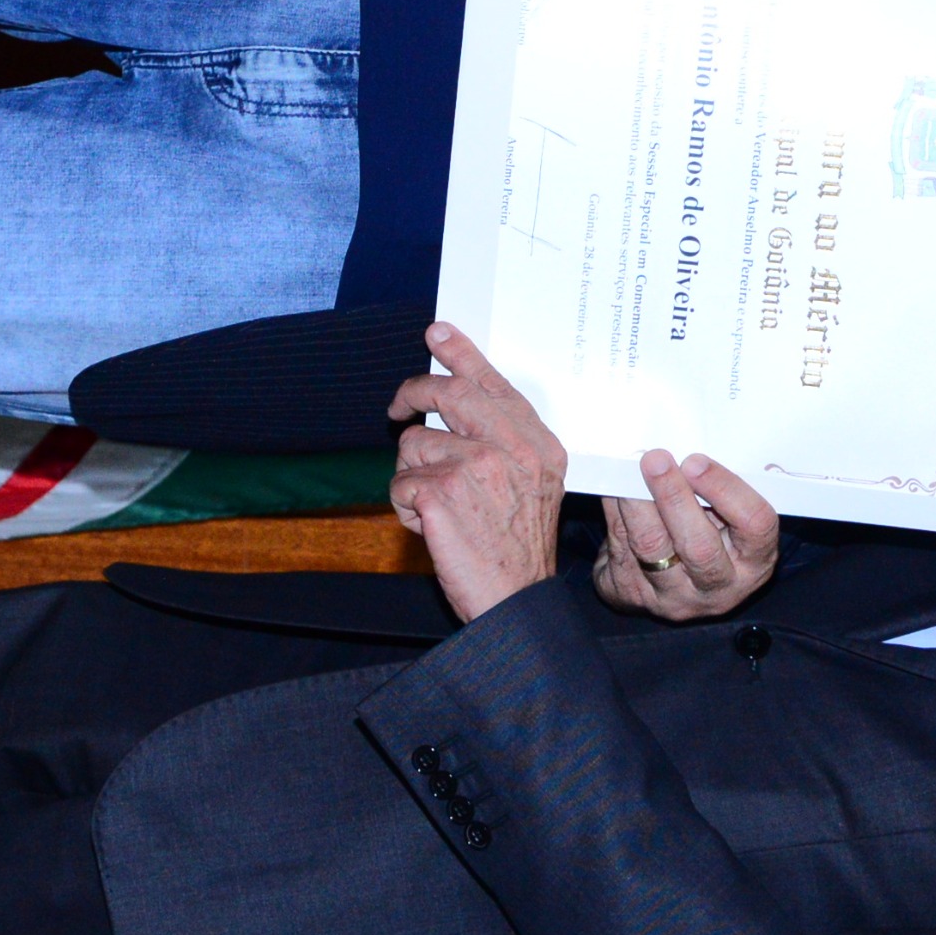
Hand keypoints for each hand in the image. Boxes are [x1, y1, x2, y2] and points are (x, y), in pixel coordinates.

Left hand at [387, 324, 568, 622]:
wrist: (516, 602)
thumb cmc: (517, 547)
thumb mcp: (535, 486)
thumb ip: (505, 443)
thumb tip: (453, 400)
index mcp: (537, 444)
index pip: (494, 384)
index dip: (462, 354)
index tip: (438, 332)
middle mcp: (511, 448)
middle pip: (447, 394)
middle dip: (414, 392)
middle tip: (398, 406)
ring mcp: (475, 468)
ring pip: (414, 444)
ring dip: (412, 475)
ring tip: (437, 508)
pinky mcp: (439, 493)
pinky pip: (399, 483)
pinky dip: (404, 508)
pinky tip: (429, 528)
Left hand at [592, 451, 780, 620]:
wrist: (666, 581)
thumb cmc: (706, 535)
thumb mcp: (727, 520)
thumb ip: (718, 493)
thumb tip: (686, 449)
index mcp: (754, 562)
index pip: (755, 525)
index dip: (726, 489)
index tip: (695, 461)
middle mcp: (718, 587)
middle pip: (700, 547)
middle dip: (674, 497)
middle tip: (656, 460)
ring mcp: (674, 597)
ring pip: (651, 547)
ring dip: (636, 502)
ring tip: (627, 470)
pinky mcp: (634, 594)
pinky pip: (620, 545)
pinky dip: (615, 510)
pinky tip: (613, 486)